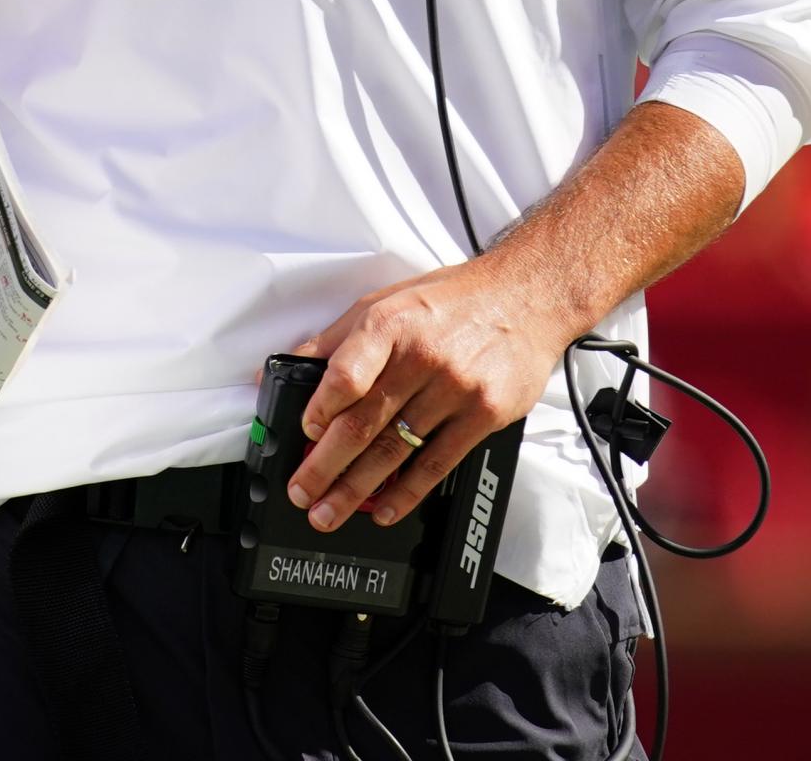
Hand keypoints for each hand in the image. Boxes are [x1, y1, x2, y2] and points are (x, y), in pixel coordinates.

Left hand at [285, 257, 579, 533]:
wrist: (524, 299)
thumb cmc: (450, 302)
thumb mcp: (384, 302)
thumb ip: (336, 340)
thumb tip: (286, 368)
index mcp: (389, 325)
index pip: (344, 376)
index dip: (319, 410)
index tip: (303, 434)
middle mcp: (420, 358)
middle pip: (363, 423)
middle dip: (325, 465)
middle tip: (303, 493)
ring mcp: (454, 389)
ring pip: (395, 448)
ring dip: (356, 488)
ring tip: (330, 512)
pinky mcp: (483, 415)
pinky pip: (437, 462)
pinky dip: (407, 492)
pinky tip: (385, 509)